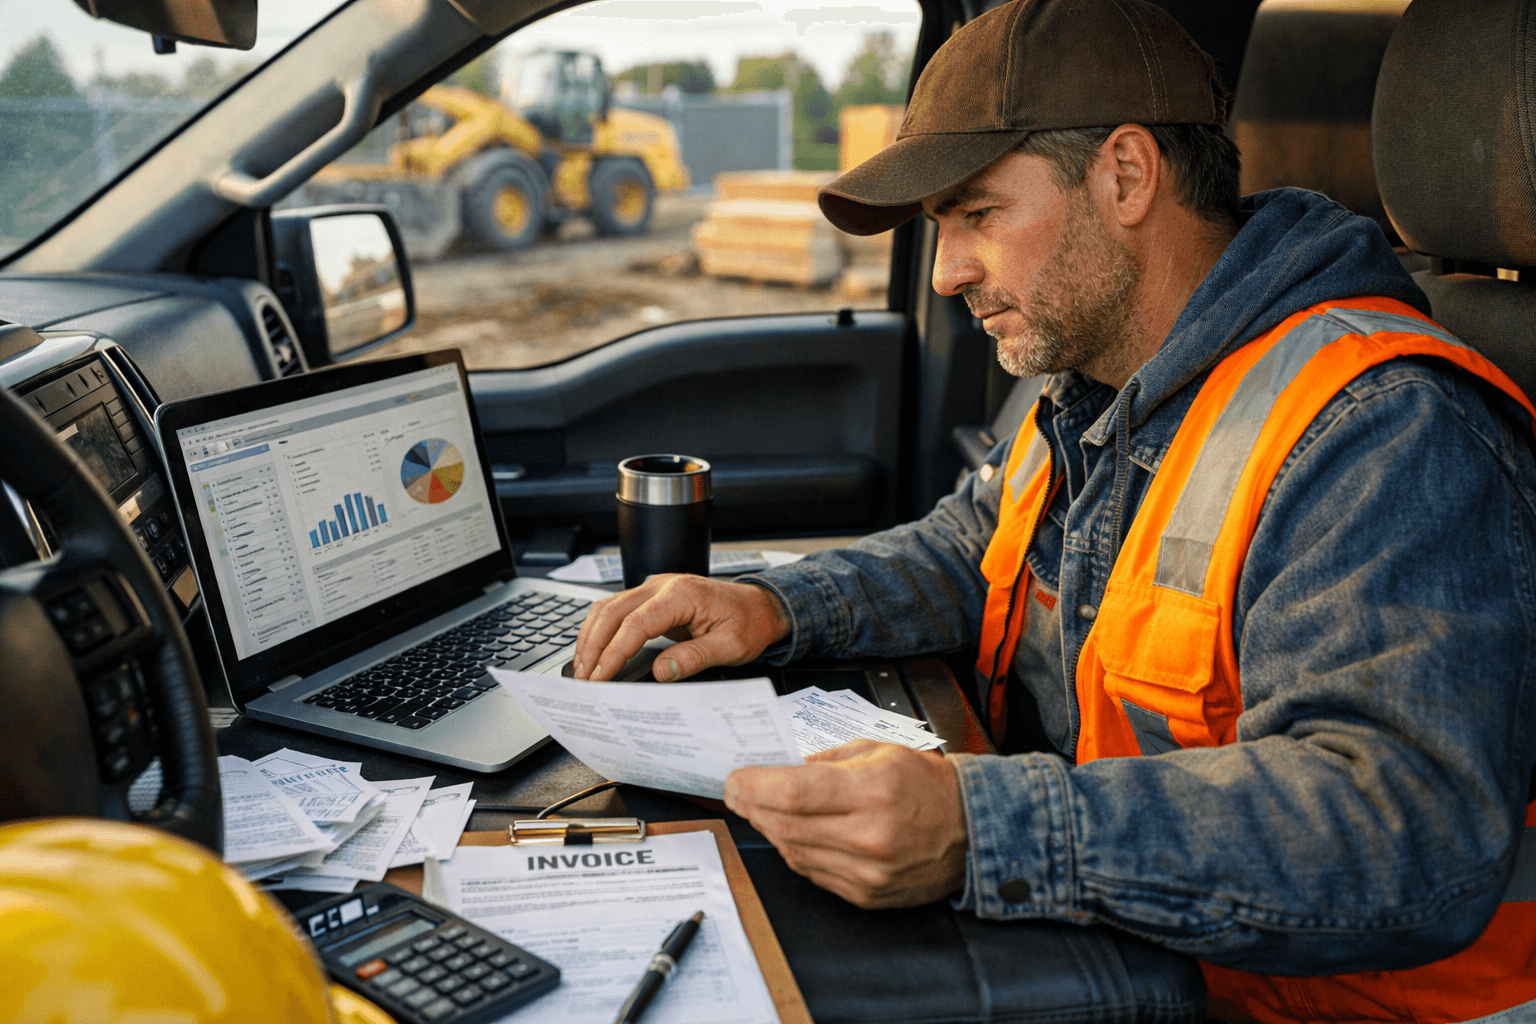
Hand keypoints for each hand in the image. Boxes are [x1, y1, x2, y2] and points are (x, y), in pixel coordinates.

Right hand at [571, 574, 789, 680]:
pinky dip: (601, 629)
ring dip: (591, 636)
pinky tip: (595, 650)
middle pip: (613, 611)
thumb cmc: (748, 623)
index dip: (614, 653)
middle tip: (585, 678)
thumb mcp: (730, 647)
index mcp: (682, 594)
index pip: (636, 624)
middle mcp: (664, 585)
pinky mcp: (653, 596)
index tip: (601, 677)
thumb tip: (662, 673)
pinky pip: (618, 608)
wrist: (760, 607)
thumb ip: (695, 658)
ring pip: (609, 607)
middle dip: (593, 645)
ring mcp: (656, 587)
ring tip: (584, 668)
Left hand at [724, 739, 968, 907]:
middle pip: (787, 824)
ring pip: (794, 852)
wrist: (971, 830)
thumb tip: (784, 768)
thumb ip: (828, 759)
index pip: (795, 791)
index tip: (735, 780)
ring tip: (760, 811)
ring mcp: (868, 872)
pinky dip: (795, 852)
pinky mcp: (867, 895)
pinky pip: (813, 873)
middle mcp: (870, 836)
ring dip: (770, 830)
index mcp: (874, 790)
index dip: (755, 786)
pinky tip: (790, 834)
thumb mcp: (881, 750)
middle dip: (754, 807)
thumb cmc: (928, 785)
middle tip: (738, 794)